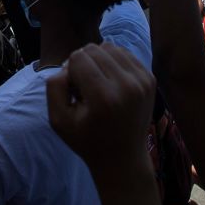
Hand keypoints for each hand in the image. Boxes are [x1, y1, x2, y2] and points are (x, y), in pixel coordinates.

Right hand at [46, 44, 155, 173]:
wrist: (123, 157)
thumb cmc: (87, 140)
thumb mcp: (58, 120)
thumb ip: (54, 87)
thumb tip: (68, 64)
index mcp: (104, 98)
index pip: (78, 57)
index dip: (69, 71)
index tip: (74, 92)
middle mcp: (126, 85)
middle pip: (94, 49)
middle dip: (83, 64)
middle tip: (85, 89)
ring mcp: (142, 81)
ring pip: (110, 47)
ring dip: (98, 60)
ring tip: (98, 84)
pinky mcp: (150, 79)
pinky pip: (124, 54)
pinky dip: (113, 63)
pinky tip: (111, 82)